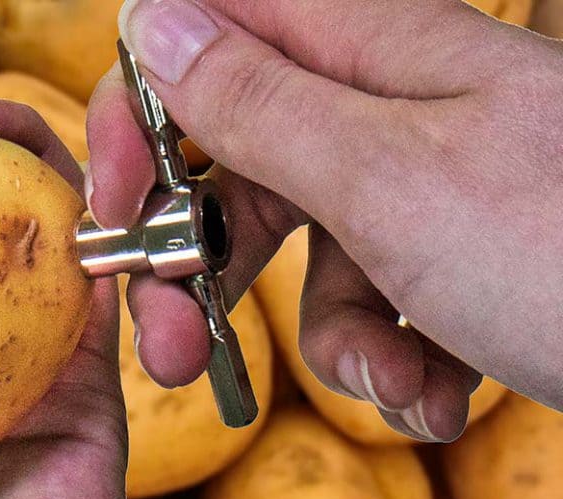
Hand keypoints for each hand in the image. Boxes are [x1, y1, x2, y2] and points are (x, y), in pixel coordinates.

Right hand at [87, 0, 562, 440]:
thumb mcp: (389, 180)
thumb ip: (259, 102)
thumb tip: (156, 25)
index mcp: (367, 48)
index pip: (204, 32)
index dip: (142, 112)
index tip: (118, 202)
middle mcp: (387, 101)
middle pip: (238, 156)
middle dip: (199, 260)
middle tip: (172, 346)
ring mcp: (421, 178)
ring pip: (303, 246)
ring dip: (329, 335)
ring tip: (399, 382)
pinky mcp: (450, 250)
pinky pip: (374, 295)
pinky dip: (392, 356)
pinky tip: (439, 391)